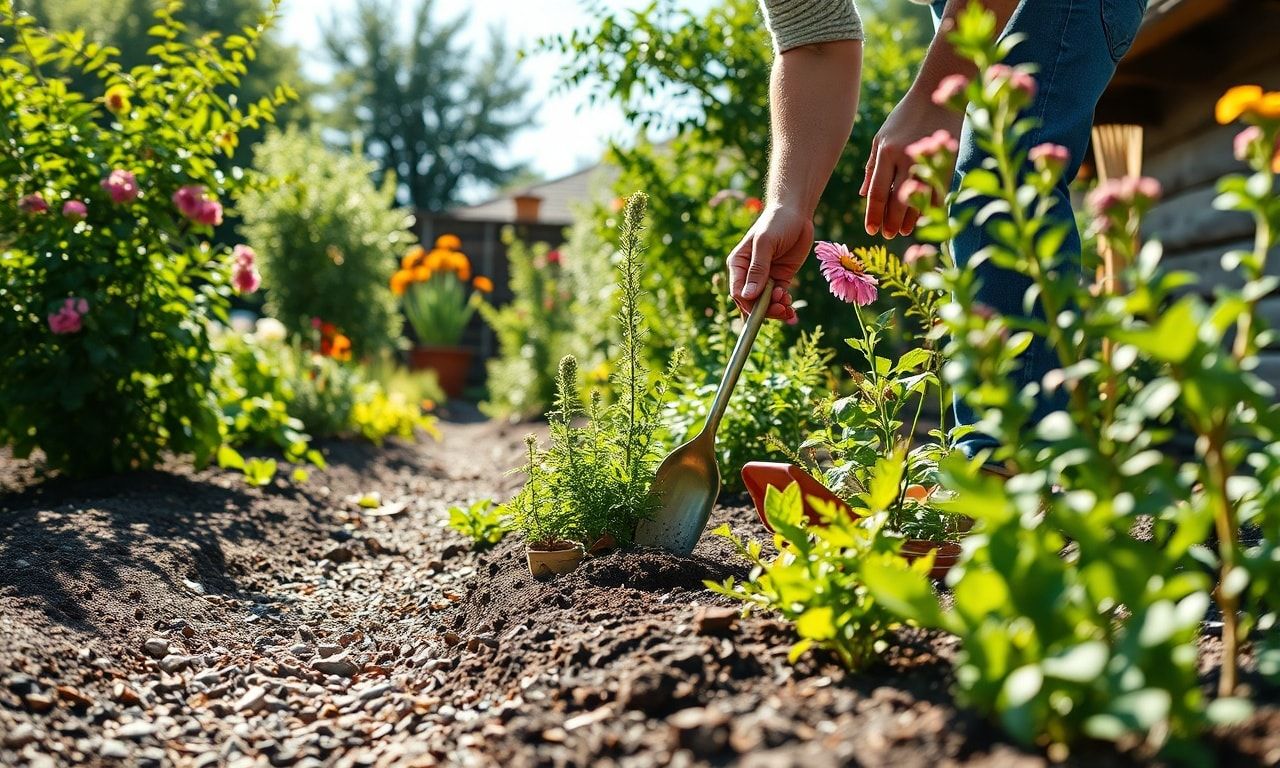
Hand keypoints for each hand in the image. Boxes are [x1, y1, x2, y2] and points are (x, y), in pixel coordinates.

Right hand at [726, 203, 812, 320]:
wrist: (796, 213)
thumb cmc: (776, 223)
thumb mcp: (765, 244)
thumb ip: (757, 270)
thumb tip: (747, 296)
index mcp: (738, 264)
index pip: (738, 292)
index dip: (749, 303)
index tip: (765, 307)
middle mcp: (749, 273)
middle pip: (751, 301)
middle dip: (765, 309)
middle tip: (781, 309)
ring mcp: (765, 277)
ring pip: (766, 303)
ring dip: (775, 309)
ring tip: (787, 305)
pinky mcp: (780, 278)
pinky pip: (779, 298)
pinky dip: (784, 305)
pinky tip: (790, 307)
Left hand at [860, 90, 962, 238]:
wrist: (935, 95)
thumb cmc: (904, 117)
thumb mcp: (881, 138)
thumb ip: (873, 166)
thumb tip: (862, 195)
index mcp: (886, 152)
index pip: (877, 192)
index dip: (874, 214)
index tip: (871, 230)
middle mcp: (904, 157)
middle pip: (896, 200)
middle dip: (891, 221)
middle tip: (888, 235)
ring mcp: (927, 159)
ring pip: (918, 198)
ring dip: (911, 218)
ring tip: (905, 231)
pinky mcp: (945, 159)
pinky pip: (937, 190)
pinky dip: (931, 206)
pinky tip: (925, 217)